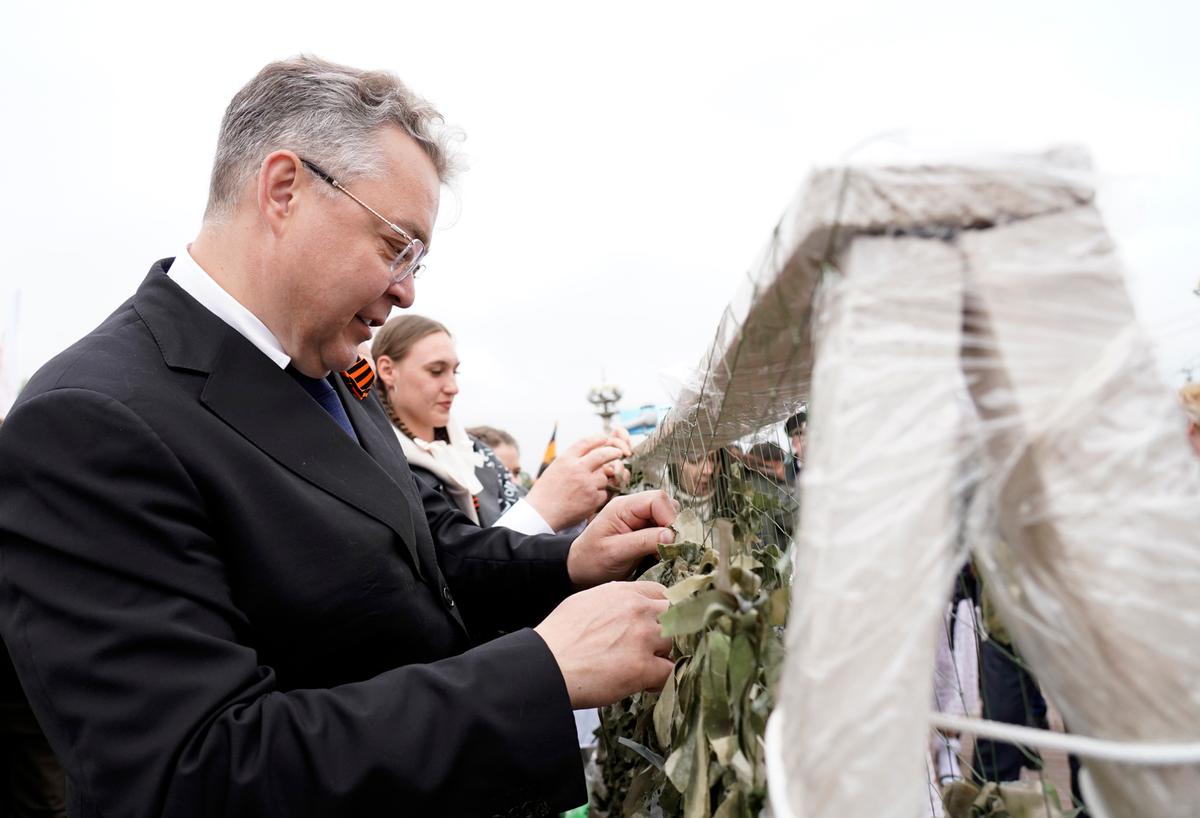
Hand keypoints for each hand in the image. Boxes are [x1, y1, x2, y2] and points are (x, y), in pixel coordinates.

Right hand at [526, 434, 630, 530]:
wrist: (540, 514)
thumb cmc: (545, 493)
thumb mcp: (554, 469)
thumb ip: (572, 461)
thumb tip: (592, 455)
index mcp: (565, 459)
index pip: (586, 442)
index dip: (598, 439)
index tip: (605, 439)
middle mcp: (577, 469)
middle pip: (603, 454)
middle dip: (614, 452)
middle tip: (619, 452)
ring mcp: (586, 484)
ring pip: (605, 477)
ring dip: (601, 481)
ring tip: (587, 489)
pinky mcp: (593, 499)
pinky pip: (604, 493)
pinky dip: (599, 495)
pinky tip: (588, 500)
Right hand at [534, 582, 673, 707]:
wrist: (545, 664)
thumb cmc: (558, 637)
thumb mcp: (585, 603)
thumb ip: (613, 602)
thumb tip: (623, 611)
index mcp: (623, 592)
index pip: (662, 593)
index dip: (663, 611)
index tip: (659, 624)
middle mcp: (637, 610)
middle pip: (676, 615)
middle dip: (672, 631)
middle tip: (657, 648)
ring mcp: (642, 637)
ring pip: (677, 642)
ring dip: (667, 655)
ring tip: (649, 667)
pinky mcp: (642, 667)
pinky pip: (669, 672)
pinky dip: (662, 680)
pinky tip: (647, 684)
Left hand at [567, 490, 677, 587]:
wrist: (580, 569)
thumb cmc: (592, 560)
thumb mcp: (615, 552)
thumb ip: (643, 541)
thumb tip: (671, 536)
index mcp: (623, 506)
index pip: (658, 499)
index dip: (669, 517)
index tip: (671, 541)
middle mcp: (634, 508)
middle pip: (667, 506)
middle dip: (673, 527)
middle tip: (669, 550)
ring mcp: (640, 519)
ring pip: (669, 518)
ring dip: (671, 536)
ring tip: (663, 554)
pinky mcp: (645, 531)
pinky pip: (665, 531)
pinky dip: (668, 543)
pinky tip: (660, 556)